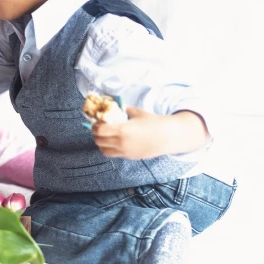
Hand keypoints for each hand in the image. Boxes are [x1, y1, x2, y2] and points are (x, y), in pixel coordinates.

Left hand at [92, 106, 208, 158]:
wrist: (168, 137)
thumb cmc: (154, 122)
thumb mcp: (137, 112)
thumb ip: (124, 110)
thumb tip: (115, 106)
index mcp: (122, 130)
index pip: (99, 131)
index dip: (94, 126)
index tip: (97, 121)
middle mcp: (121, 143)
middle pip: (98, 141)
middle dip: (96, 134)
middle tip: (98, 128)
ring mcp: (125, 152)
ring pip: (104, 151)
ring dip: (101, 143)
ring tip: (105, 136)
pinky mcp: (130, 157)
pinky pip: (114, 154)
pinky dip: (110, 148)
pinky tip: (115, 141)